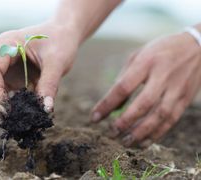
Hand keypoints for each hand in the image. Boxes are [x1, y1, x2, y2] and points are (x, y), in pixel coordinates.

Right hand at [0, 22, 78, 120]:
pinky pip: (0, 91)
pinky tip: (15, 115)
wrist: (63, 33)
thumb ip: (50, 84)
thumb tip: (45, 110)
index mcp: (6, 44)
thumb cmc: (60, 41)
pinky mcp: (9, 74)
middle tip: (3, 120)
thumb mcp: (57, 61)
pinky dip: (4, 104)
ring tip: (8, 121)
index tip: (7, 111)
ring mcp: (2, 65)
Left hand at [91, 32, 200, 146]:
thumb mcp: (138, 56)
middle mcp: (163, 76)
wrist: (198, 46)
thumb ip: (123, 79)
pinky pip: (171, 120)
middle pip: (144, 103)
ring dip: (141, 132)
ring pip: (160, 115)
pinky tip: (143, 142)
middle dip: (126, 121)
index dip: (107, 104)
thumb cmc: (160, 51)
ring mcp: (177, 88)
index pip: (123, 87)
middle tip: (111, 133)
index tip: (94, 118)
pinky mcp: (186, 98)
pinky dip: (157, 133)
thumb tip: (111, 106)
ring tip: (126, 142)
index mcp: (146, 62)